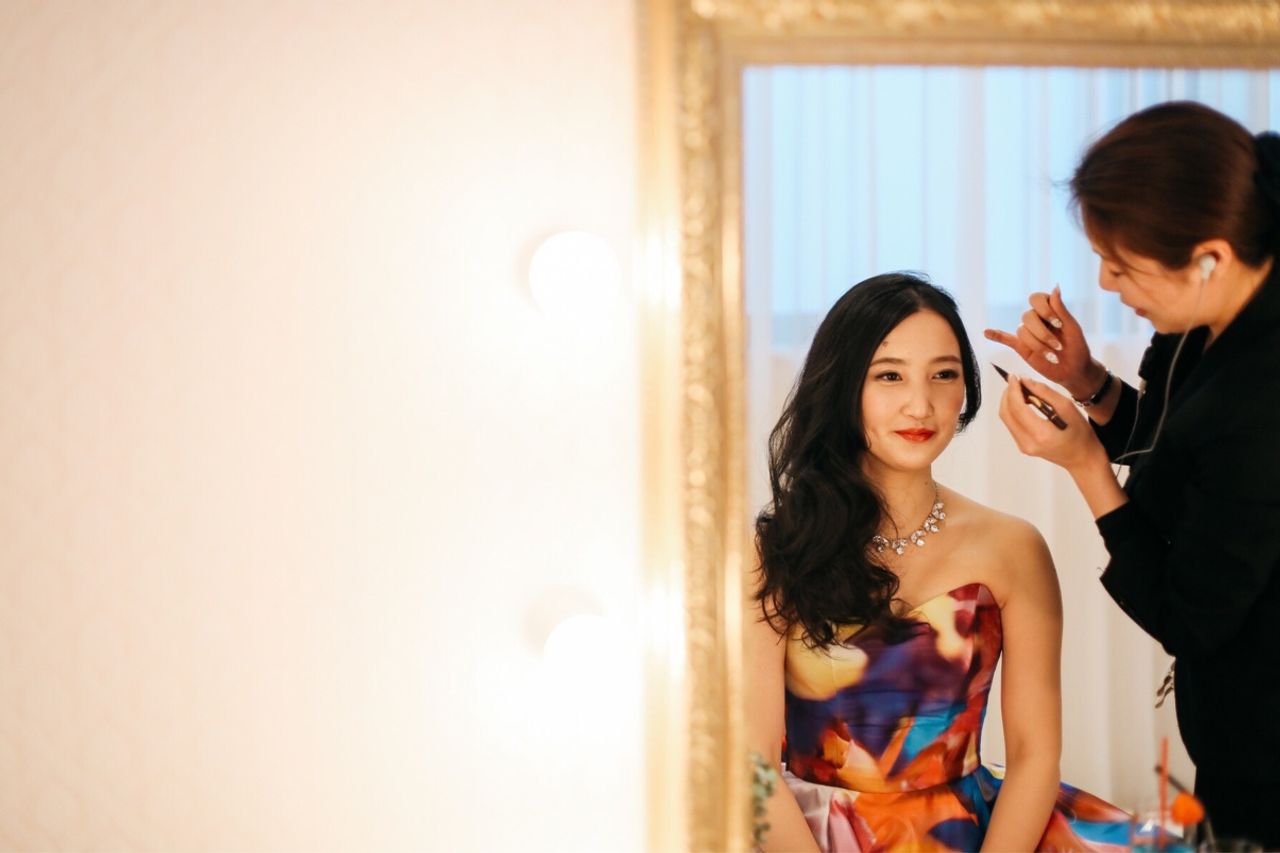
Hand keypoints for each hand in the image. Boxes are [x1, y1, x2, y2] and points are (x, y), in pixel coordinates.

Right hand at [984, 287, 1101, 399]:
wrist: (1075, 371)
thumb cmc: (1077, 348)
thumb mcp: (1073, 328)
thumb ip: (1061, 309)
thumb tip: (1055, 287)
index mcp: (1049, 310)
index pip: (1037, 299)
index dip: (1044, 310)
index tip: (1058, 324)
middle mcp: (1037, 319)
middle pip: (1027, 316)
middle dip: (1043, 333)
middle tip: (1058, 347)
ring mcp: (1028, 334)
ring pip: (1021, 331)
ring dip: (1037, 345)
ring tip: (1052, 356)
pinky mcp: (1022, 347)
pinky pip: (1006, 338)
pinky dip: (996, 335)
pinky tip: (986, 332)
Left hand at [997, 373, 1105, 473]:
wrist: (1082, 458)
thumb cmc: (1080, 434)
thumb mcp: (1067, 407)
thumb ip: (1044, 392)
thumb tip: (1025, 380)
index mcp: (1041, 433)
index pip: (1017, 407)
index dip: (1013, 389)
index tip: (1013, 376)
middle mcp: (1028, 442)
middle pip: (1006, 413)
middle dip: (1008, 394)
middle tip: (1016, 381)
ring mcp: (1023, 446)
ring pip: (1006, 418)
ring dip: (1010, 401)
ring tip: (1021, 390)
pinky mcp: (1023, 446)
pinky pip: (1012, 424)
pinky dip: (1014, 411)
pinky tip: (1023, 402)